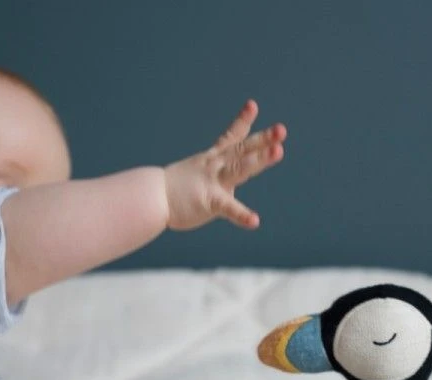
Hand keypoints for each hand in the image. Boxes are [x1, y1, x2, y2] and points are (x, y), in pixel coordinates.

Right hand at [163, 99, 286, 230]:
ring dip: (258, 160)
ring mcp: (213, 182)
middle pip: (243, 150)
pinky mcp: (209, 202)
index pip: (231, 138)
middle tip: (282, 130)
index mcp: (212, 160)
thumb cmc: (172, 189)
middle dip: (264, 140)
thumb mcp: (196, 174)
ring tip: (278, 152)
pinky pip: (228, 208)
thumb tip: (225, 184)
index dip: (243, 122)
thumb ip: (215, 177)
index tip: (253, 105)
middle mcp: (215, 166)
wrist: (149, 197)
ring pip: (238, 168)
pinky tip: (254, 221)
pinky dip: (241, 215)